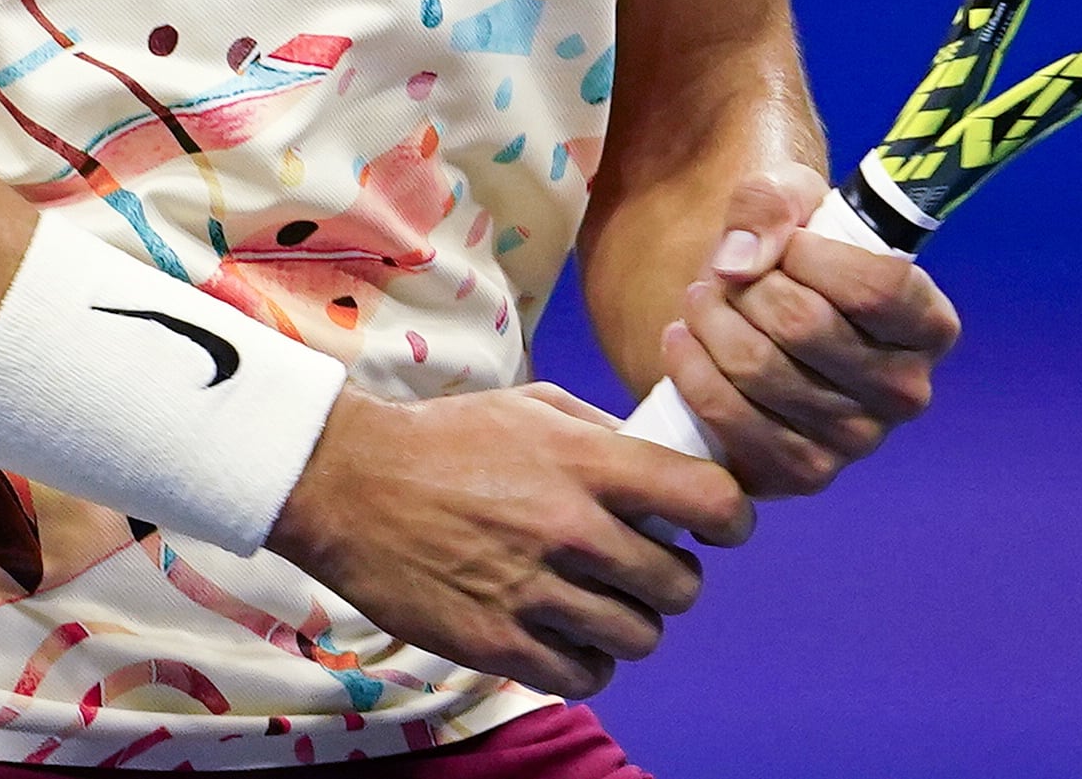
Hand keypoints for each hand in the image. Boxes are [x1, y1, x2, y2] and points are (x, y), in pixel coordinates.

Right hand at [265, 380, 751, 699]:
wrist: (349, 484)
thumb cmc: (444, 439)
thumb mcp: (534, 406)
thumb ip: (607, 435)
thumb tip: (671, 464)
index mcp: (587, 464)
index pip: (710, 501)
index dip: (731, 518)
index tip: (720, 527)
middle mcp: (570, 530)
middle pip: (681, 585)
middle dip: (675, 579)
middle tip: (647, 569)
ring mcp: (535, 593)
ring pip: (640, 638)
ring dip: (633, 624)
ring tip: (605, 605)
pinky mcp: (499, 643)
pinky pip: (586, 676)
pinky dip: (591, 663)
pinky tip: (571, 637)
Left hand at [652, 162, 961, 496]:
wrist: (766, 317)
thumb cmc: (796, 253)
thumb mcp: (792, 197)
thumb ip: (769, 204)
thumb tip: (738, 263)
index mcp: (929, 325)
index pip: (876, 289)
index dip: (813, 256)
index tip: (786, 242)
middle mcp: (905, 392)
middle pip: (805, 325)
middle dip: (748, 286)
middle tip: (725, 273)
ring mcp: (856, 441)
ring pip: (759, 368)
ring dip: (711, 322)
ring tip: (700, 299)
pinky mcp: (801, 473)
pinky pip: (731, 420)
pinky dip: (692, 372)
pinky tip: (682, 341)